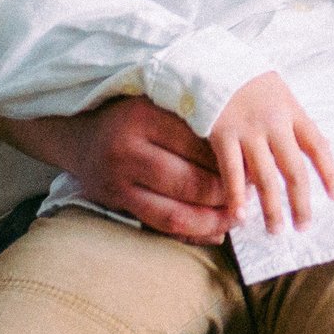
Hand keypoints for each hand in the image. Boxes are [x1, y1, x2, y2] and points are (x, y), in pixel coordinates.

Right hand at [0, 80, 234, 242]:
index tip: (257, 163)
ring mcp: (119, 181)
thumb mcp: (157, 101)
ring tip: (239, 217)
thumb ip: (193, 115)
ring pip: (177, 211)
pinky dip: (192, 232)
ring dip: (214, 220)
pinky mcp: (116, 203)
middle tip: (253, 194)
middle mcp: (128, 149)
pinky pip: (161, 225)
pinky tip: (216, 231)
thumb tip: (245, 146)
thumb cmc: (131, 114)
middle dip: (228, 194)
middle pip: (191, 181)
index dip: (232, 158)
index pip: (200, 143)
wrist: (76, 133)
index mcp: (144, 115)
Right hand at [208, 72, 333, 233]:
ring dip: (272, 208)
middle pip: (294, 170)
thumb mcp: (279, 92)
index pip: (318, 145)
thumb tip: (317, 148)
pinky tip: (241, 216)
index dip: (329, 172)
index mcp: (292, 111)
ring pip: (266, 178)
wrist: (210, 60)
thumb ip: (294, 120)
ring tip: (277, 230)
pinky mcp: (221, 135)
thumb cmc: (246, 80)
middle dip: (301, 202)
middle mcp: (274, 123)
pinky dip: (236, 196)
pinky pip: (232, 172)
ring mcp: (248, 131)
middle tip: (304, 226)